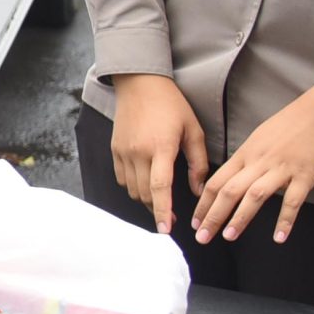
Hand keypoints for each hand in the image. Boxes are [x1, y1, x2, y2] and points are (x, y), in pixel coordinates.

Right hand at [108, 73, 209, 235]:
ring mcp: (123, 151)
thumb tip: (199, 190)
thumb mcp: (193, 130)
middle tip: (172, 219)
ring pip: (132, 189)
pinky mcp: (115, 149)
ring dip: (146, 199)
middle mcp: (138, 152)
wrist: (139, 84)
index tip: (166, 230)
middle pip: (144, 194)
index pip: (160, 187)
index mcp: (161, 147)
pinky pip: (123, 178)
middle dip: (158, 210)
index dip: (163, 211)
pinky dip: (134, 186)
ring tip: (160, 200)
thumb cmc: (171, 105)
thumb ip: (198, 163)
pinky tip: (145, 182)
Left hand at [192, 83, 313, 244]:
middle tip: (201, 237)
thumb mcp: (259, 138)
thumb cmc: (291, 124)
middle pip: (229, 191)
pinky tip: (279, 237)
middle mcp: (259, 162)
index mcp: (245, 154)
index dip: (203, 204)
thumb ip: (246, 160)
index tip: (194, 221)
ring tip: (228, 237)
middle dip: (212, 216)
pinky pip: (292, 200)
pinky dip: (285, 220)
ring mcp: (282, 168)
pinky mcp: (306, 175)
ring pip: (254, 196)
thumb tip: (233, 179)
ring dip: (240, 218)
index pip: (216, 181)